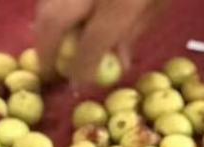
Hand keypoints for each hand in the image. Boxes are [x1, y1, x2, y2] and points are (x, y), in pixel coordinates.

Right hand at [35, 0, 166, 85]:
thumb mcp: (158, 4)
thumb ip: (133, 31)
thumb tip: (116, 61)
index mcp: (121, 2)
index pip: (92, 44)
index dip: (81, 68)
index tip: (77, 81)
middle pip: (53, 19)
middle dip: (46, 47)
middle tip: (49, 67)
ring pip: (45, 1)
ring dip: (45, 22)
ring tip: (54, 40)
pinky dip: (52, 3)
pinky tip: (64, 11)